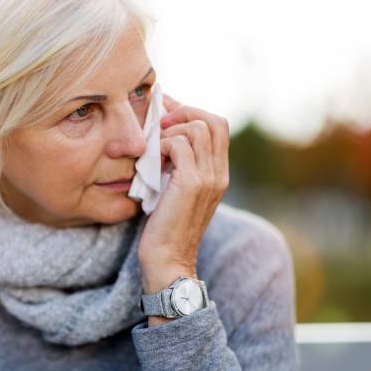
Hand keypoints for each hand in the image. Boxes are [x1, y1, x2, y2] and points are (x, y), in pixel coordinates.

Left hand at [138, 93, 229, 293]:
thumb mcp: (175, 191)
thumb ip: (178, 166)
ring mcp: (208, 178)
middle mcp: (219, 173)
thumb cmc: (165, 228)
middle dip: (184, 112)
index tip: (166, 110)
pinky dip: (161, 145)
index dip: (191, 111)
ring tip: (153, 148)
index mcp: (218, 174)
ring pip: (197, 127)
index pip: (218, 126)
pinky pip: (178, 144)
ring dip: (170, 130)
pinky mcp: (191, 183)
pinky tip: (151, 163)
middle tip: (159, 122)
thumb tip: (162, 136)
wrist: (168, 261)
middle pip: (214, 119)